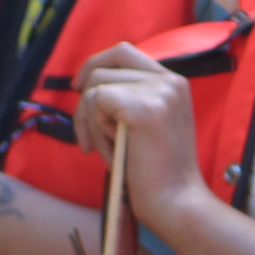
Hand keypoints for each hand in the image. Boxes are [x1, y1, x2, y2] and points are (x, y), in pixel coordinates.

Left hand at [73, 45, 209, 236]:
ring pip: (96, 86)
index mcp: (174, 82)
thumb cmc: (157, 174)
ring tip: (105, 150)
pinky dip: (92, 129)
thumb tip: (91, 89)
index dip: (96, 64)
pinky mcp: (143, 108)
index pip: (125, 52)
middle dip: (85, 97)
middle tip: (84, 133)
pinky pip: (96, 102)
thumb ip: (133, 101)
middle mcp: (170, 80)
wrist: (175, 202)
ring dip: (90, 121)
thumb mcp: (150, 125)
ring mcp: (159, 92)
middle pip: (107, 63)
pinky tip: (108, 153)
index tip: (78, 87)